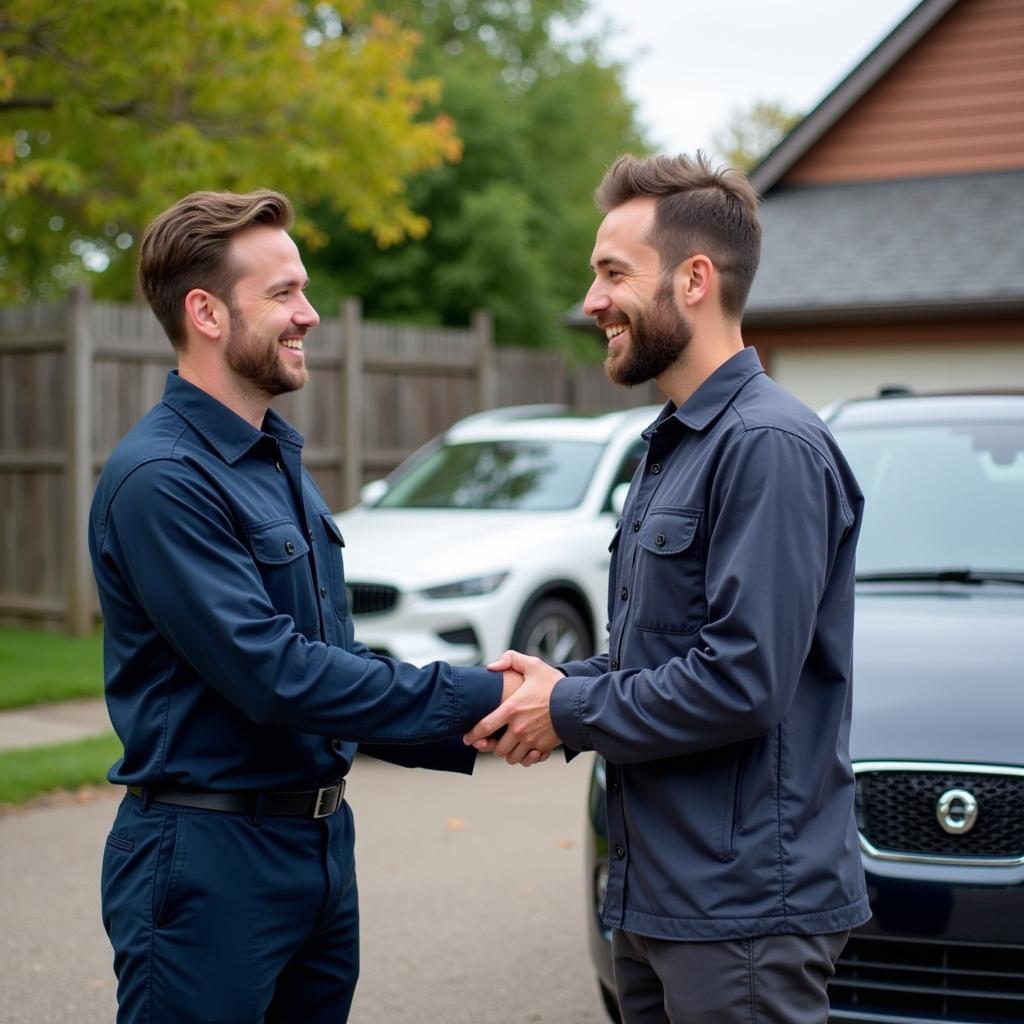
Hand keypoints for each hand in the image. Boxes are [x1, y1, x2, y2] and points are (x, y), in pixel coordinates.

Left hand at [464, 650, 562, 764]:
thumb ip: (511, 659)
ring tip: (510, 746)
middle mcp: (519, 728)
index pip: (484, 727)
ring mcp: (531, 740)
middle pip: (497, 748)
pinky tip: (526, 750)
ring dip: (509, 753)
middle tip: (494, 741)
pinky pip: (529, 760)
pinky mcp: (544, 747)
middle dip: (493, 746)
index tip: (468, 739)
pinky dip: (525, 758)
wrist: (578, 702)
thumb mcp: (533, 666)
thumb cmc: (555, 685)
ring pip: (512, 757)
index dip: (472, 735)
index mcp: (512, 709)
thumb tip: (491, 666)